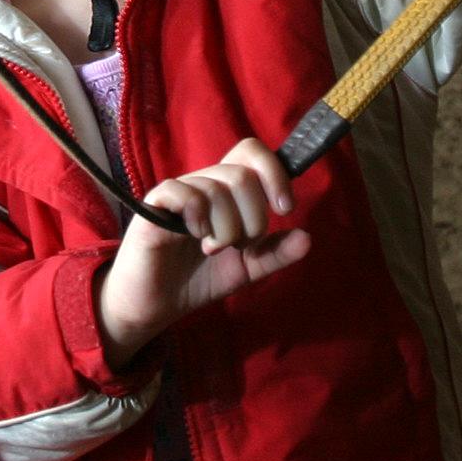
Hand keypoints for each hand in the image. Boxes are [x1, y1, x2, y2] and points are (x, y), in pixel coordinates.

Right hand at [97, 139, 312, 367]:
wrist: (154, 307)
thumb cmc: (195, 281)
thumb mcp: (245, 269)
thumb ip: (274, 253)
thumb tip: (308, 238)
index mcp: (226, 192)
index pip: (252, 153)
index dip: (275, 173)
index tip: (286, 207)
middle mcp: (202, 184)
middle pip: (242, 173)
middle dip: (253, 216)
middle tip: (239, 244)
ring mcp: (177, 193)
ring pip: (217, 187)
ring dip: (226, 228)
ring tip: (212, 249)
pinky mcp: (153, 207)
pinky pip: (183, 193)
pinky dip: (199, 217)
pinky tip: (195, 237)